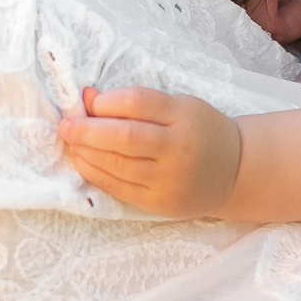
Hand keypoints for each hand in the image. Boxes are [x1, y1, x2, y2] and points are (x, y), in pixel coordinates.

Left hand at [58, 82, 243, 216]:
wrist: (234, 173)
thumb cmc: (200, 132)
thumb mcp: (178, 107)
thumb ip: (136, 102)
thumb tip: (89, 98)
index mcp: (183, 116)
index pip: (138, 103)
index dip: (107, 102)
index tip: (89, 101)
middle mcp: (177, 149)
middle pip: (125, 137)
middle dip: (88, 130)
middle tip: (66, 125)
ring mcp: (168, 179)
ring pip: (117, 165)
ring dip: (86, 152)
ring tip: (70, 141)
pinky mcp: (158, 202)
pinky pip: (118, 187)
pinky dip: (94, 173)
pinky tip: (83, 161)